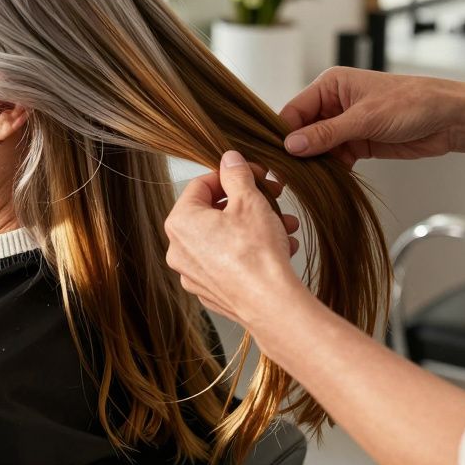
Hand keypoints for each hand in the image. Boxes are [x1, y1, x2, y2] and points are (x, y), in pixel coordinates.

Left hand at [164, 151, 303, 323]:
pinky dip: (250, 251)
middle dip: (248, 203)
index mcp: (180, 223)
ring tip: (285, 224)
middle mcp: (179, 250)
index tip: (251, 174)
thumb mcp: (249, 200)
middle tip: (271, 197)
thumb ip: (236, 175)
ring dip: (255, 226)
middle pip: (214, 213)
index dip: (231, 175)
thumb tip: (229, 160)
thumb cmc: (256, 254)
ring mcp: (193, 274)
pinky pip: (229, 262)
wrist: (271, 304)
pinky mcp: (211, 291)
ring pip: (225, 238)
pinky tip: (280, 247)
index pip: (201, 185)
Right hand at [279, 67, 464, 167]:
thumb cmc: (412, 103)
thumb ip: (327, 133)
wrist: (449, 119)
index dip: (283, 133)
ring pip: (317, 147)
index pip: (294, 110)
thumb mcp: (365, 118)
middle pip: (302, 131)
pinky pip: (334, 158)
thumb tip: (292, 145)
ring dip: (313, 163)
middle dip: (297, 152)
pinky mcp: (358, 143)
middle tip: (285, 175)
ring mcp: (345, 125)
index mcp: (331, 85)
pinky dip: (330, 170)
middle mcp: (334, 103)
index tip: (274, 156)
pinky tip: (326, 181)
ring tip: (304, 181)